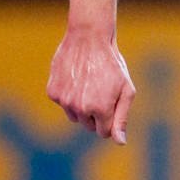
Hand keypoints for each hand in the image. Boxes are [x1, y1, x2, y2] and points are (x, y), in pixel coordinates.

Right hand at [47, 26, 134, 142]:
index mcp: (101, 109)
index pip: (104, 132)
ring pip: (74, 116)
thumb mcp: (126, 90)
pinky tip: (75, 78)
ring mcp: (64, 101)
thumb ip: (122, 118)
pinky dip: (68, 94)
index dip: (109, 119)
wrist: (89, 37)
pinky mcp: (52, 92)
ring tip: (88, 84)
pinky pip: (62, 103)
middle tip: (100, 91)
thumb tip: (119, 142)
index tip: (111, 103)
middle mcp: (81, 108)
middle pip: (88, 126)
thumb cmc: (112, 64)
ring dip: (81, 106)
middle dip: (95, 114)